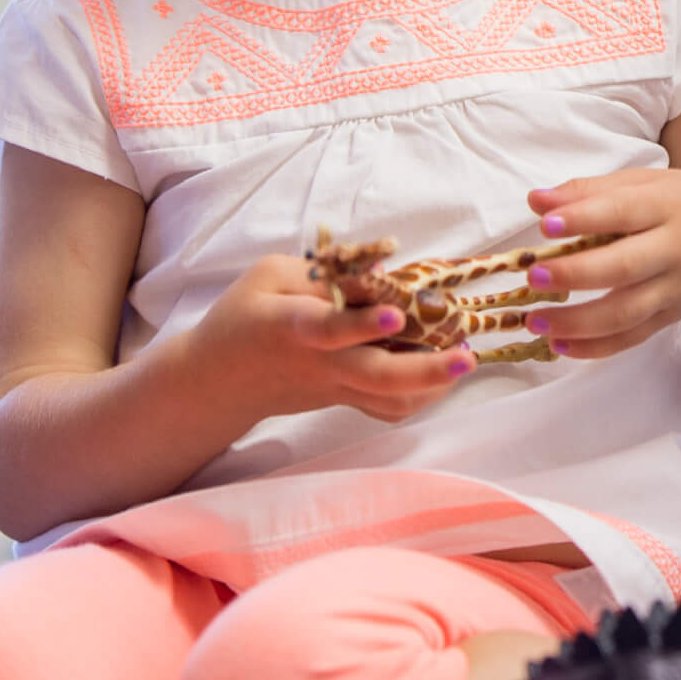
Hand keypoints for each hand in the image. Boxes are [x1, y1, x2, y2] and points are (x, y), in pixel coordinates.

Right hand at [184, 253, 471, 423]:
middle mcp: (320, 363)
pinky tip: (443, 374)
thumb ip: (325, 273)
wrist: (214, 383)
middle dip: (425, 370)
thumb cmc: (242, 318)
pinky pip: (386, 407)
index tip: (395, 314)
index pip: (328, 329)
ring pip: (388, 399)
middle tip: (466, 356)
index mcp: (292, 326)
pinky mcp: (342, 400)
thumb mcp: (269, 277)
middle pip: (375, 377)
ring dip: (432, 384)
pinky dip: (419, 395)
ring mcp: (334, 388)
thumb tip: (383, 272)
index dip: (361, 324)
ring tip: (463, 358)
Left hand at [520, 169, 680, 360]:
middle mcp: (674, 250)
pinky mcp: (670, 318)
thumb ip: (591, 191)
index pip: (623, 212)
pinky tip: (560, 344)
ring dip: (578, 322)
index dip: (584, 218)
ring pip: (626, 313)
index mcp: (666, 206)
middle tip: (535, 277)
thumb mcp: (647, 184)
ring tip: (536, 321)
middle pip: (625, 268)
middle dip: (577, 275)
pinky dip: (596, 347)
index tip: (546, 225)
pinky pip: (632, 338)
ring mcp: (674, 289)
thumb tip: (536, 201)